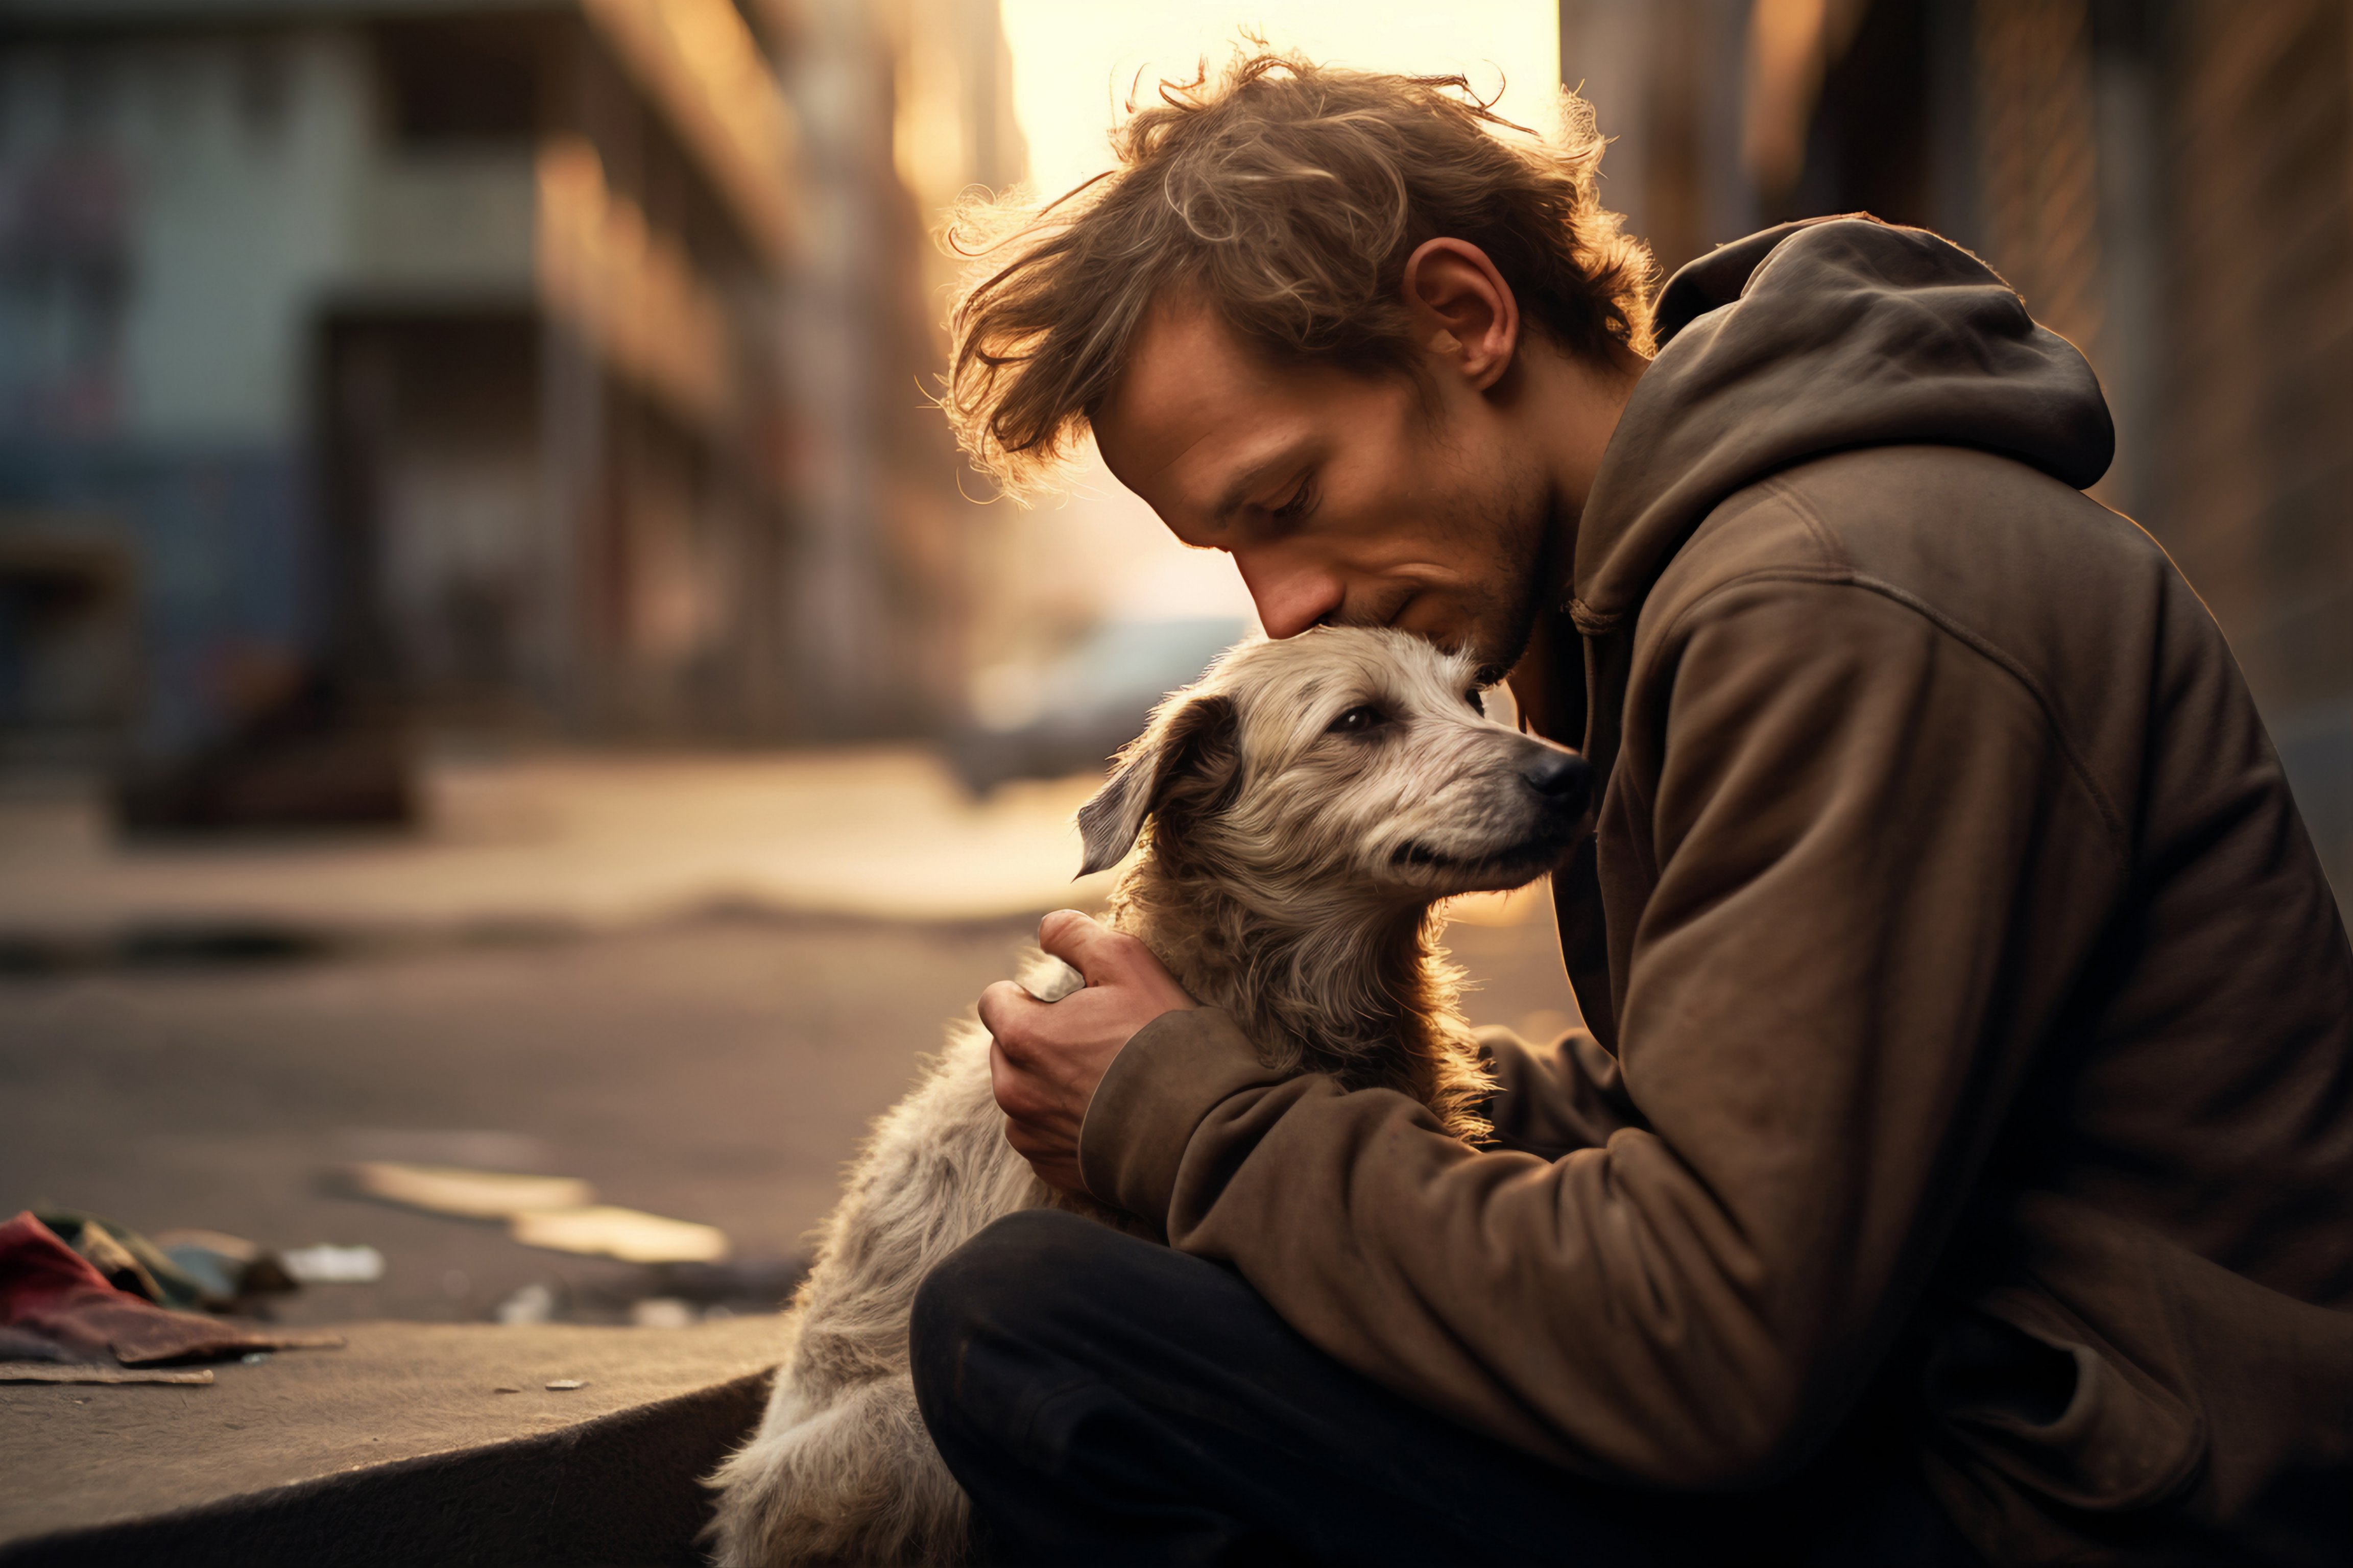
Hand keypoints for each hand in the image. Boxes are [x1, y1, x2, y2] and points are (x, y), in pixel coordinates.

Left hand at [978, 910, 1196, 1193]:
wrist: (1197, 1129)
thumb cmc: (1163, 1041)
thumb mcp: (1127, 963)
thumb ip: (1077, 936)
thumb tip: (1047, 927)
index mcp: (1021, 1038)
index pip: (995, 1001)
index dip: (1028, 996)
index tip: (1064, 1003)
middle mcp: (1014, 1091)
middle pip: (1008, 1051)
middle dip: (1039, 1041)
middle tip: (1093, 1041)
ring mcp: (1032, 1137)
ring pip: (1024, 1097)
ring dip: (1050, 1085)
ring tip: (1104, 1083)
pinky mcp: (1054, 1171)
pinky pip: (1045, 1139)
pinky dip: (1067, 1127)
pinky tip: (1109, 1119)